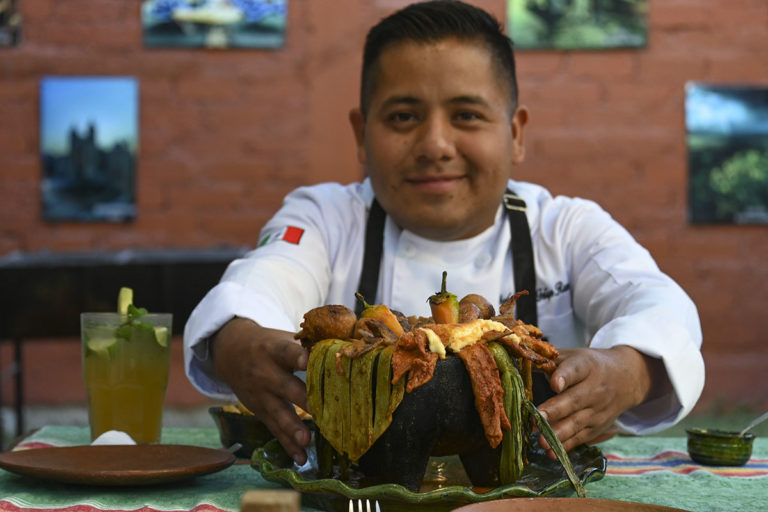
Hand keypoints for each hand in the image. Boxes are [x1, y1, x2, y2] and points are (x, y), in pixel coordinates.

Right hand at [212, 317, 310, 463]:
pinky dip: (287, 445)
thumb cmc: (268, 344)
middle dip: (302, 398)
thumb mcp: (282, 338)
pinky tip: (300, 458)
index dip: (297, 357)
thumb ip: (308, 345)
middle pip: (284, 386)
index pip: (286, 352)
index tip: (308, 360)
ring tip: (307, 440)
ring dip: (293, 428)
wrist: (231, 352)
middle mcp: (265, 373)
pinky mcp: (260, 412)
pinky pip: (274, 430)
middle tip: (318, 410)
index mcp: (274, 350)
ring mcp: (261, 395)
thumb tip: (346, 348)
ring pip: (278, 413)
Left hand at [536, 346, 661, 456]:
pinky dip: (566, 446)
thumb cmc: (590, 366)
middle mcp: (594, 389)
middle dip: (555, 410)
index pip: (575, 370)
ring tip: (541, 441)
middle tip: (538, 417)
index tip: (554, 384)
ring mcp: (597, 410)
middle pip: (574, 400)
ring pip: (577, 422)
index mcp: (586, 366)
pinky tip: (551, 453)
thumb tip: (522, 360)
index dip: (564, 376)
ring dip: (558, 433)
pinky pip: (580, 437)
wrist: (626, 378)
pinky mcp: (597, 427)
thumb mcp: (574, 356)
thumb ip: (550, 360)